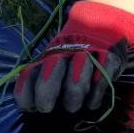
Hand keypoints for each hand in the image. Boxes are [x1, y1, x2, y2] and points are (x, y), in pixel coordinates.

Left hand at [14, 0, 133, 112]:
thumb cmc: (75, 53)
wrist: (103, 23)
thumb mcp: (55, 61)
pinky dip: (94, 99)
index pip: (28, 75)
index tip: (29, 107)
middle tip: (47, 108)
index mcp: (48, 56)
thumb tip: (30, 106)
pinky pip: (98, 86)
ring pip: (74, 86)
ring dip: (72, 101)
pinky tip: (91, 101)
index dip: (25, 94)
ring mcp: (87, 56)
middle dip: (45, 97)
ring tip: (73, 106)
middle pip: (48, 80)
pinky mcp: (108, 59)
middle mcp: (64, 55)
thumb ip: (43, 79)